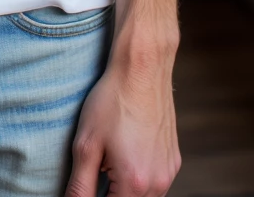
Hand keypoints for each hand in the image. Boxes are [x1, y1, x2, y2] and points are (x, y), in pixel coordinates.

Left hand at [64, 50, 180, 196]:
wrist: (142, 68)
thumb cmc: (112, 101)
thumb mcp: (86, 144)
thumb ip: (80, 186)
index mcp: (135, 184)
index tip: (89, 180)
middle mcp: (158, 184)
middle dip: (110, 193)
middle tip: (97, 168)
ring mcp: (169, 172)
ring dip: (125, 190)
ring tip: (109, 160)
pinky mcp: (174, 160)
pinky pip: (156, 183)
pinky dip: (139, 179)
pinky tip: (126, 153)